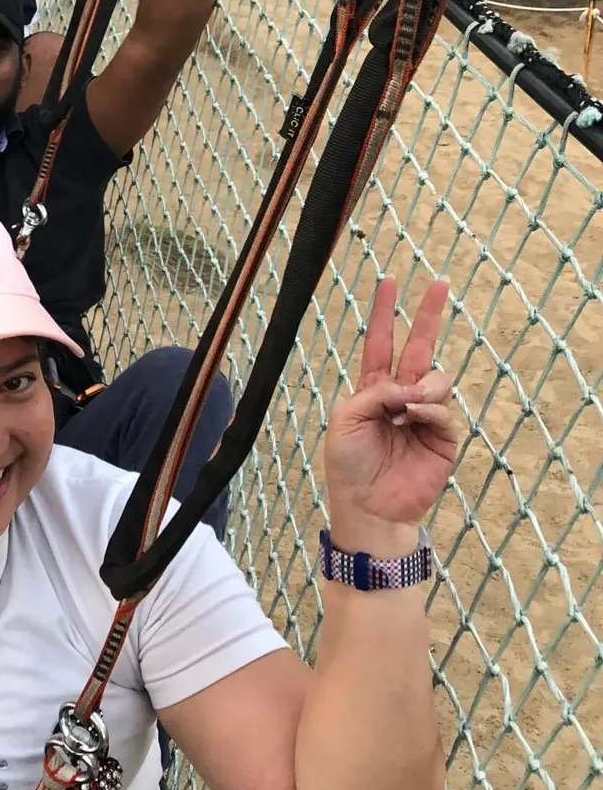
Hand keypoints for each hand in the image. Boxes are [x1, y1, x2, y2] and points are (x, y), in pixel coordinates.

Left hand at [324, 279, 459, 551]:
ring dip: (422, 384)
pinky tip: (413, 417)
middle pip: (419, 347)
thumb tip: (411, 388)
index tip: (390, 281)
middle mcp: (400, 397)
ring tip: (404, 408)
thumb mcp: (347, 419)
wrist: (369, 507)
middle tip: (441, 283)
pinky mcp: (442, 438)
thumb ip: (375, 393)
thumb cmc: (349, 465)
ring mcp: (424, 416)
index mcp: (372, 389)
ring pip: (436, 377)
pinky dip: (428, 409)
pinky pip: (442, 410)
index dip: (386, 313)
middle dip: (429, 314)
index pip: (381, 342)